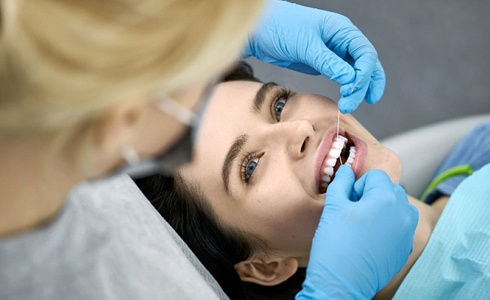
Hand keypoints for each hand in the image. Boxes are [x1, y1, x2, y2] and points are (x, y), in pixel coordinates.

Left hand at [245, 0, 384, 112]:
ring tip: (348, 106)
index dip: (364, 74)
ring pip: (356, 72)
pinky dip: (346, 87)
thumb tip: (350, 79)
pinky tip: (345, 98)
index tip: (351, 91)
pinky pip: (342, 76)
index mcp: (342, 30)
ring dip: (357, 89)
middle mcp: (342, 40)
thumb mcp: (305, 46)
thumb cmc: (280, 27)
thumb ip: (328, 62)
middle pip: (365, 64)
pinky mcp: (324, 63)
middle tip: (350, 105)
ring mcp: (333, 52)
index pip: (365, 53)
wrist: (258, 31)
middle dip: (363, 85)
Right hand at [296, 166, 418, 298]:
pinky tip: (368, 240)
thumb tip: (346, 171)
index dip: (357, 186)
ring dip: (382, 210)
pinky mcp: (405, 248)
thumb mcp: (333, 207)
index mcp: (386, 198)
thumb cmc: (336, 245)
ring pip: (397, 208)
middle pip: (389, 190)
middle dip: (371, 196)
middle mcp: (403, 213)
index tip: (347, 201)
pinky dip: (387, 227)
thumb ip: (341, 183)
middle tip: (353, 213)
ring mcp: (407, 232)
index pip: (375, 176)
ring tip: (363, 225)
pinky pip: (399, 227)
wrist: (342, 283)